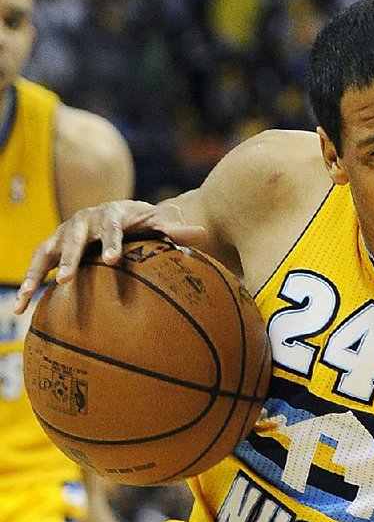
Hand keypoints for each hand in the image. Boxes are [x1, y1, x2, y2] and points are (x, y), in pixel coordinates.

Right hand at [14, 200, 206, 313]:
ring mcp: (65, 234)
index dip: (111, 242)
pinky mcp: (53, 247)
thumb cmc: (143, 221)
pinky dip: (29, 284)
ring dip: (38, 273)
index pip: (111, 227)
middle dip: (70, 257)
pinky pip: (38, 266)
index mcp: (111, 214)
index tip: (113, 260)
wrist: (120, 211)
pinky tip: (21, 309)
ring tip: (28, 296)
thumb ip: (177, 230)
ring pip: (47, 252)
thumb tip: (203, 235)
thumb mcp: (160, 223)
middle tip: (69, 279)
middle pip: (74, 238)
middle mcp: (83, 221)